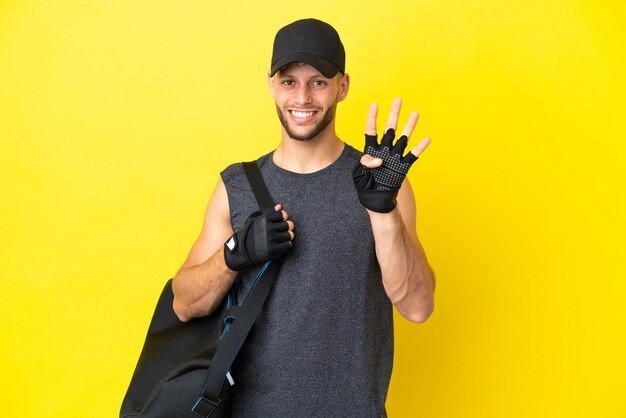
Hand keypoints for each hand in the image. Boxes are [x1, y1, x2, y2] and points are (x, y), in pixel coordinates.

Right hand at [223, 204, 294, 270]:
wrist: (241, 251)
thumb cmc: (249, 234)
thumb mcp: (256, 220)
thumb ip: (270, 213)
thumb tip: (280, 206)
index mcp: (265, 219)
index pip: (282, 214)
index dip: (283, 218)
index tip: (281, 221)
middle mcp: (269, 228)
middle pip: (288, 225)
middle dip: (287, 227)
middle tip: (283, 231)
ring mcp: (271, 239)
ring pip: (289, 235)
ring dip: (287, 237)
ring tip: (281, 238)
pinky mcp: (273, 249)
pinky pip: (288, 245)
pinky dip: (286, 245)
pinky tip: (281, 245)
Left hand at [353, 98, 430, 212]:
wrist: (376, 201)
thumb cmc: (364, 187)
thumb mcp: (358, 174)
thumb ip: (365, 163)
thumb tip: (379, 159)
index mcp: (371, 150)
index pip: (371, 130)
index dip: (372, 118)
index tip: (375, 105)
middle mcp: (384, 150)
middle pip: (390, 128)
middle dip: (394, 114)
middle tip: (398, 100)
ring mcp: (394, 157)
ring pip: (403, 138)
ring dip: (409, 126)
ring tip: (415, 113)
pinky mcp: (403, 167)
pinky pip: (413, 155)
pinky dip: (420, 147)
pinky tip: (427, 138)